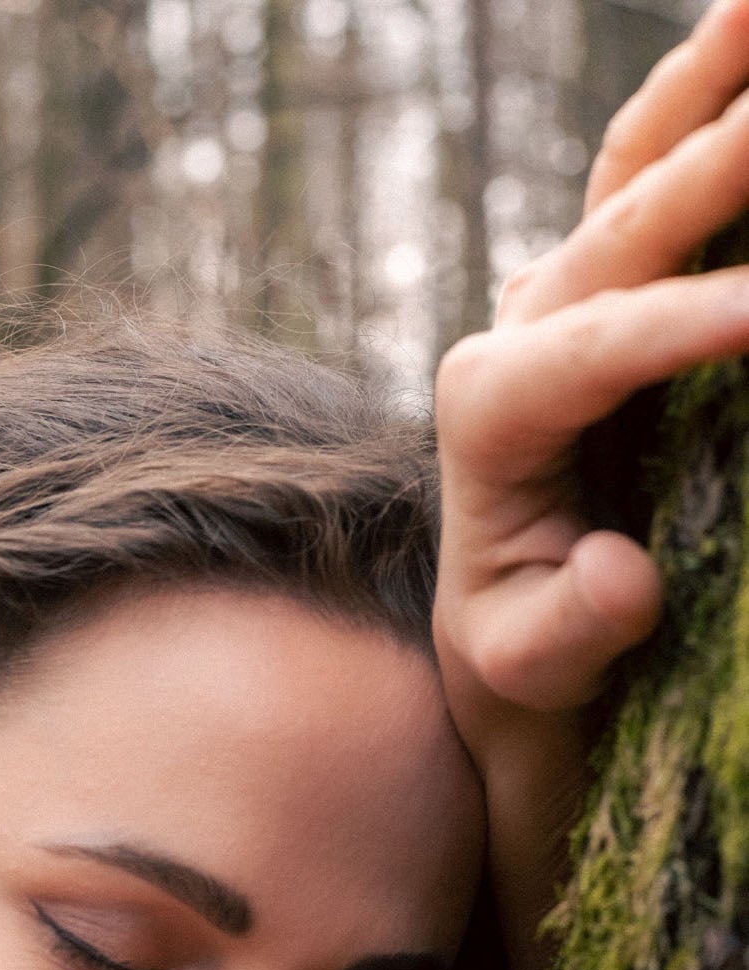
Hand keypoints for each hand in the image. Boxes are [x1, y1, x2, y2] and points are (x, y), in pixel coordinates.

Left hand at [432, 0, 748, 969]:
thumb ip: (567, 632)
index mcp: (485, 417)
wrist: (505, 637)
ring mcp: (550, 304)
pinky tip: (739, 42)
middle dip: (715, 170)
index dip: (680, 327)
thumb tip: (621, 577)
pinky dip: (692, 110)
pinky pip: (641, 181)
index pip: (588, 354)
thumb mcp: (532, 668)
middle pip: (616, 235)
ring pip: (627, 177)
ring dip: (703, 94)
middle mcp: (509, 337)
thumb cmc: (524, 654)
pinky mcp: (594, 294)